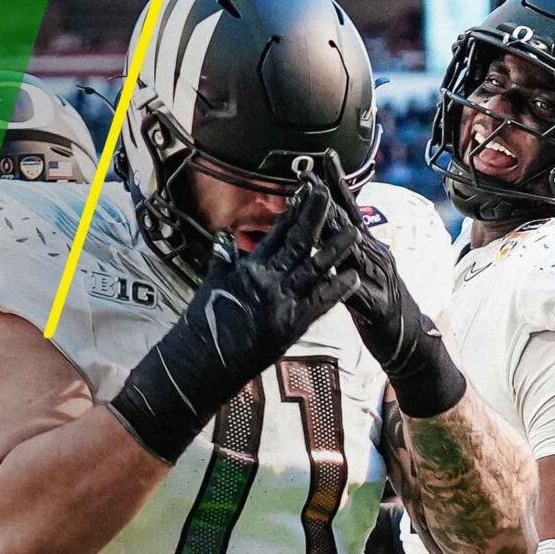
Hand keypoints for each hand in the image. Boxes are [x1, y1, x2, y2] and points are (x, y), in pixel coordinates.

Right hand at [109, 181, 359, 461]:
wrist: (200, 361)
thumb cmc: (204, 324)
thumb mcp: (211, 285)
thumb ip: (223, 261)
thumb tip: (224, 240)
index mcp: (248, 268)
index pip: (275, 234)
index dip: (293, 212)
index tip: (307, 192)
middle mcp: (265, 280)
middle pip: (296, 243)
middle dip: (315, 218)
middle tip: (331, 196)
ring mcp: (279, 301)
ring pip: (312, 269)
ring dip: (335, 250)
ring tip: (355, 231)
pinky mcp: (289, 325)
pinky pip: (318, 304)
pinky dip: (336, 291)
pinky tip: (353, 277)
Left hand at [321, 159, 467, 418]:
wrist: (411, 341)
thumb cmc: (381, 307)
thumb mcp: (361, 272)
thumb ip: (347, 250)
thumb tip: (326, 227)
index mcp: (369, 248)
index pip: (350, 210)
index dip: (335, 185)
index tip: (320, 159)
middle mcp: (376, 257)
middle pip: (348, 222)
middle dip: (328, 197)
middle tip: (308, 174)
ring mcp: (378, 279)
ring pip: (352, 249)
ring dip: (334, 228)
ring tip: (317, 211)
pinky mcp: (375, 306)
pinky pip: (356, 289)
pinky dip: (343, 276)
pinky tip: (332, 265)